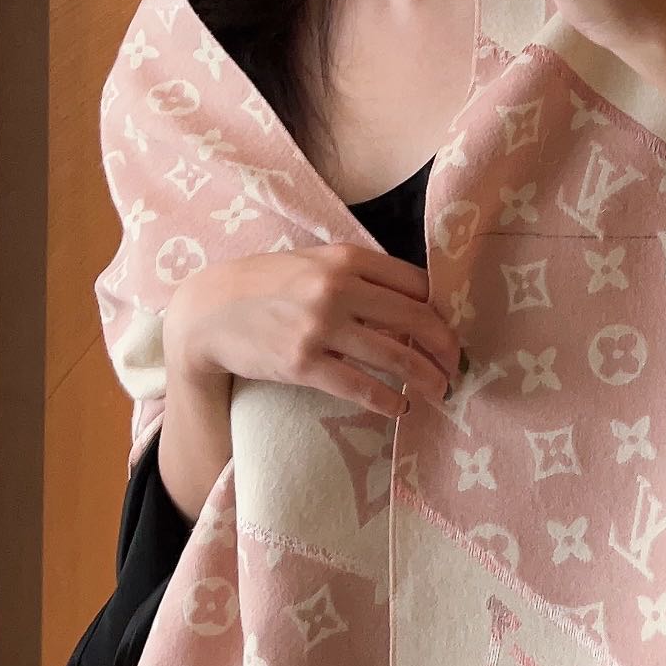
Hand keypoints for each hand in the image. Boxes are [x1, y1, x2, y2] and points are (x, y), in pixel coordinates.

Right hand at [163, 243, 460, 421]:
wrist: (208, 310)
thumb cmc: (266, 284)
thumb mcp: (314, 261)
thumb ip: (359, 274)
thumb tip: (414, 299)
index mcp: (346, 259)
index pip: (416, 284)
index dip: (441, 311)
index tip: (450, 331)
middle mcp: (337, 289)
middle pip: (416, 320)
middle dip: (445, 349)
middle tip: (456, 367)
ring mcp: (320, 327)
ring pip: (395, 357)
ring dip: (426, 379)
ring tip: (439, 392)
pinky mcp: (302, 363)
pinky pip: (360, 387)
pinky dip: (388, 400)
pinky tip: (401, 407)